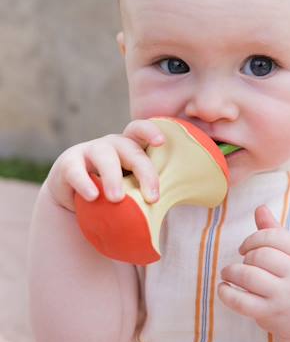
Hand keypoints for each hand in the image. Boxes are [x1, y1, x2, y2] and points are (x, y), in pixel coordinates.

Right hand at [45, 119, 164, 211]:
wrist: (74, 199)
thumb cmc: (112, 193)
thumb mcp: (131, 189)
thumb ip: (146, 192)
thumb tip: (171, 210)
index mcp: (131, 148)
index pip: (141, 131)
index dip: (151, 132)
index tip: (161, 143)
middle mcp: (112, 145)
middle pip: (130, 149)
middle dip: (144, 172)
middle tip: (152, 198)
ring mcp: (89, 151)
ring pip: (105, 156)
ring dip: (113, 177)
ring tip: (117, 199)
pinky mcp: (68, 164)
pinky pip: (76, 171)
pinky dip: (84, 183)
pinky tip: (92, 197)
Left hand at [218, 205, 289, 339]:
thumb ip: (275, 231)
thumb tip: (259, 208)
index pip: (274, 236)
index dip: (253, 238)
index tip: (245, 247)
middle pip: (261, 255)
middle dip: (245, 256)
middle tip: (243, 262)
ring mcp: (285, 297)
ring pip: (249, 276)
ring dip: (232, 272)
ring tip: (228, 273)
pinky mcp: (271, 315)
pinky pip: (241, 302)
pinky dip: (226, 293)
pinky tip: (223, 288)